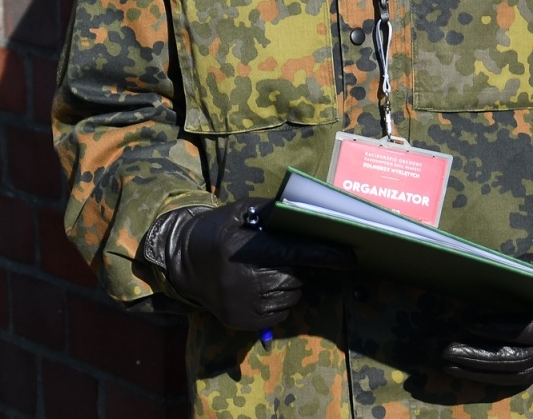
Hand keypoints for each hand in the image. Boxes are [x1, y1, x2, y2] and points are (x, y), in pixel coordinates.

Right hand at [140, 200, 356, 330]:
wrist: (183, 262)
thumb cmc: (218, 231)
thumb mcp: (238, 211)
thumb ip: (270, 210)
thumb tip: (306, 211)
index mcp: (239, 248)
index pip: (290, 252)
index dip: (321, 255)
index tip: (349, 256)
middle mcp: (240, 279)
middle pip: (293, 277)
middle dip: (296, 268)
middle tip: (279, 258)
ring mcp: (240, 304)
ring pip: (290, 297)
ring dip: (289, 285)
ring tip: (267, 272)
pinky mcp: (241, 322)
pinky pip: (279, 315)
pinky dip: (280, 302)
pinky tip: (262, 289)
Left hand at [442, 235, 532, 384]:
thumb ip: (528, 266)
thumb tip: (491, 268)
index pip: (532, 331)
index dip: (500, 329)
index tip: (470, 321)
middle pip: (519, 358)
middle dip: (481, 358)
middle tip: (448, 350)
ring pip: (519, 372)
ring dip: (483, 371)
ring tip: (451, 363)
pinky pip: (524, 374)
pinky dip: (496, 375)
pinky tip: (471, 370)